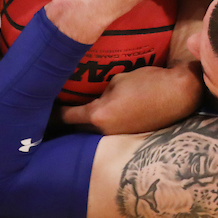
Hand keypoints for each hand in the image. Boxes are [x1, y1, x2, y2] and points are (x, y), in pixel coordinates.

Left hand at [58, 63, 201, 134]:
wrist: (181, 94)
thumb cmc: (148, 82)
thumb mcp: (118, 80)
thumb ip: (101, 92)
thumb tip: (97, 98)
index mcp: (98, 115)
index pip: (65, 117)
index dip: (51, 113)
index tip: (36, 110)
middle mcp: (104, 132)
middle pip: (75, 131)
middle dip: (63, 125)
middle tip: (48, 118)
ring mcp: (118, 137)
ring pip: (91, 134)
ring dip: (81, 129)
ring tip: (68, 122)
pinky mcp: (130, 136)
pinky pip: (108, 132)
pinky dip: (99, 127)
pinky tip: (96, 121)